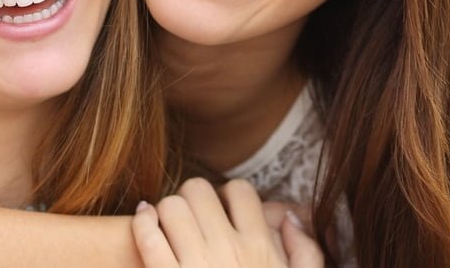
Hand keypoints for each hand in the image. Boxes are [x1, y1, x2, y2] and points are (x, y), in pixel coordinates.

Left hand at [132, 178, 322, 267]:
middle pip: (200, 190)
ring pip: (171, 206)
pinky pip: (146, 235)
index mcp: (261, 250)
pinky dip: (143, 222)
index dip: (229, 194)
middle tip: (193, 215)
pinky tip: (146, 221)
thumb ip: (306, 254)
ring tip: (170, 223)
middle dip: (194, 197)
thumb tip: (290, 217)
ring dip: (167, 209)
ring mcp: (195, 267)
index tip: (223, 209)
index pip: (241, 191)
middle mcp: (228, 252)